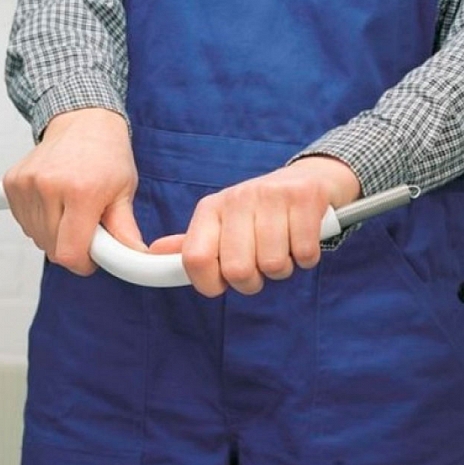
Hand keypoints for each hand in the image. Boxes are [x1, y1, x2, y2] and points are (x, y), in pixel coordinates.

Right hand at [3, 108, 144, 275]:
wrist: (83, 120)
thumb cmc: (107, 153)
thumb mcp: (125, 190)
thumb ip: (125, 229)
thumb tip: (134, 257)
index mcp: (81, 191)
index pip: (68, 253)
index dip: (83, 264)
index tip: (93, 257)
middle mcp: (49, 186)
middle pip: (52, 249)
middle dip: (73, 247)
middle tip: (89, 225)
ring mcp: (26, 183)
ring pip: (37, 238)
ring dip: (56, 234)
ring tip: (74, 209)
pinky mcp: (12, 182)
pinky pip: (24, 223)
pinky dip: (41, 222)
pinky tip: (57, 203)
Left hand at [149, 156, 359, 296]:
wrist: (308, 180)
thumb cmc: (260, 212)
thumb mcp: (223, 224)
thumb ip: (194, 243)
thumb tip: (155, 253)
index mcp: (211, 208)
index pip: (195, 259)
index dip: (209, 284)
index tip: (224, 283)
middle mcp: (237, 198)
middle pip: (237, 270)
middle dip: (252, 282)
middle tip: (260, 267)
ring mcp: (271, 195)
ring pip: (274, 265)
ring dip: (282, 269)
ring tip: (283, 248)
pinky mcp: (304, 197)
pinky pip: (304, 253)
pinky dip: (307, 257)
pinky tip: (301, 240)